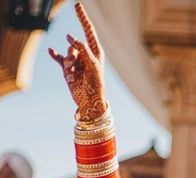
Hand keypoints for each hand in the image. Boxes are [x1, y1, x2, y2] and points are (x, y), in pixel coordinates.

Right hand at [49, 2, 105, 121]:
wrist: (89, 101)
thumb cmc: (96, 84)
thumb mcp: (93, 65)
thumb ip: (82, 49)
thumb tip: (69, 36)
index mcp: (95, 51)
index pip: (88, 30)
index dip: (83, 17)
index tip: (77, 4)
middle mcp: (85, 54)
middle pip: (74, 44)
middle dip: (74, 54)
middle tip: (77, 67)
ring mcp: (75, 60)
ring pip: (67, 53)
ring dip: (69, 63)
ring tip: (75, 75)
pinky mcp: (67, 68)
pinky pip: (59, 58)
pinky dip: (55, 55)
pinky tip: (51, 51)